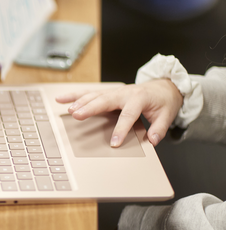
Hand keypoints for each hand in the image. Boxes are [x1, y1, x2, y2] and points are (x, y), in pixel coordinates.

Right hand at [56, 79, 182, 146]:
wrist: (164, 86)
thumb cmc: (164, 101)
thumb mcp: (167, 115)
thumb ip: (159, 129)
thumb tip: (152, 141)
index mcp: (139, 98)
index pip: (128, 115)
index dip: (120, 130)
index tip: (114, 143)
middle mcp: (124, 93)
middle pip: (104, 100)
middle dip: (90, 108)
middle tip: (77, 116)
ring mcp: (114, 91)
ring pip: (94, 95)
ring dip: (80, 101)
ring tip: (69, 110)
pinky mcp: (108, 92)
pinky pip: (89, 93)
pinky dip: (74, 95)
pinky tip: (62, 99)